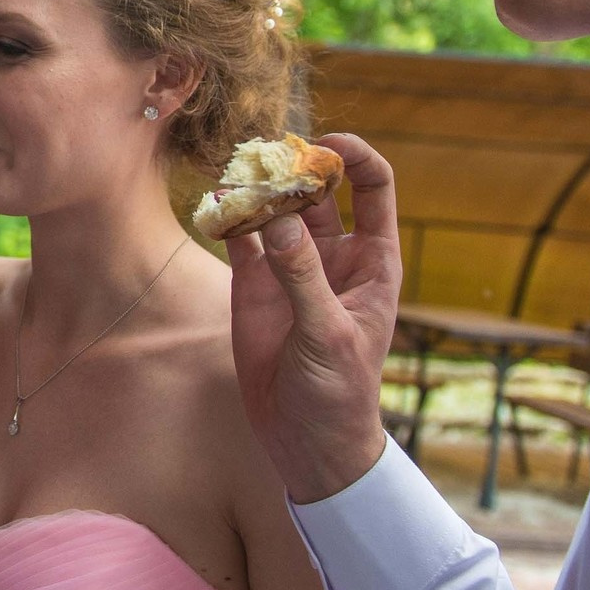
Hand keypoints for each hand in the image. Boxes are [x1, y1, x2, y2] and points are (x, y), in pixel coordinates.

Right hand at [226, 134, 401, 503]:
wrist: (306, 441)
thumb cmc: (340, 391)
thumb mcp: (329, 334)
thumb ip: (304, 277)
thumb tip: (278, 220)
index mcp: (372, 261)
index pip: (373, 189)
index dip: (355, 159)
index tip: (324, 147)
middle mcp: (333, 254)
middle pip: (317, 190)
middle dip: (293, 169)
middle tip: (265, 159)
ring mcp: (291, 266)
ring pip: (275, 208)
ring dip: (257, 189)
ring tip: (236, 176)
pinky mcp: (253, 284)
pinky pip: (240, 238)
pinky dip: (227, 219)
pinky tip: (215, 208)